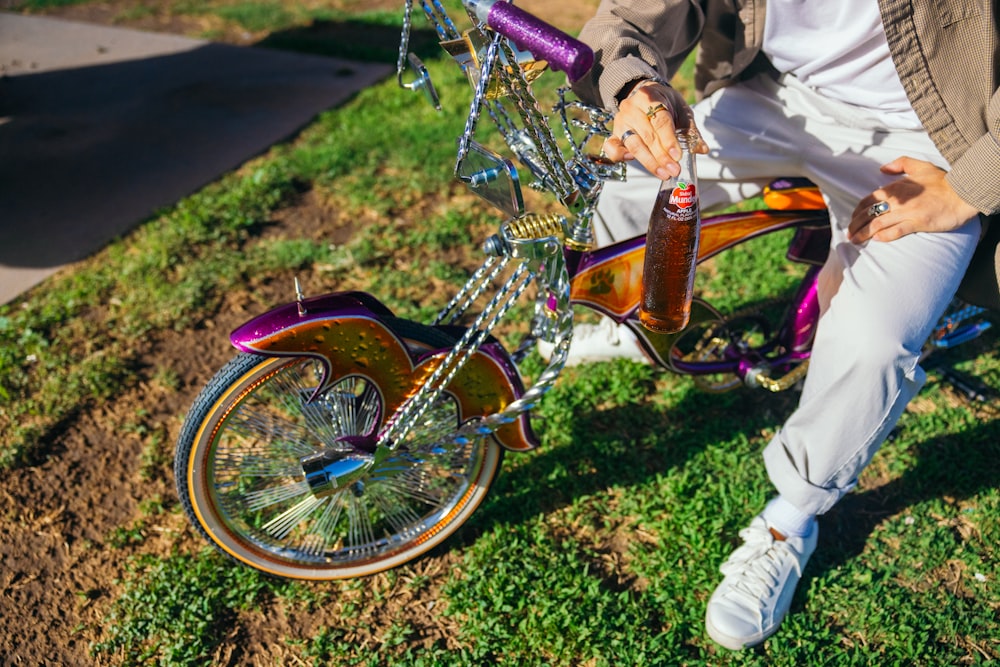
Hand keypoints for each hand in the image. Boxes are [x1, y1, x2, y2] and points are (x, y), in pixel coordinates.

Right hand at [602, 81, 707, 179]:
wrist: (646, 96)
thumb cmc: (665, 104)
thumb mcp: (681, 110)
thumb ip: (691, 130)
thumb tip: (702, 149)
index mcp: (649, 97)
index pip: (660, 121)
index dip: (669, 140)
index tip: (677, 156)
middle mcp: (631, 108)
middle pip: (647, 136)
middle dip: (661, 156)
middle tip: (674, 170)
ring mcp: (620, 121)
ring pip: (633, 144)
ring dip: (649, 162)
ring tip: (664, 173)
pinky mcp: (614, 134)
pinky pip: (611, 147)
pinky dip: (620, 156)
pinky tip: (632, 161)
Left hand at [849, 157, 979, 242]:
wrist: (963, 193)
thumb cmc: (942, 181)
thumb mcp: (921, 166)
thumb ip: (900, 164)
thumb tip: (882, 168)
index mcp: (896, 187)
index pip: (869, 200)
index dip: (857, 211)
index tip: (852, 219)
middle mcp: (899, 200)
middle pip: (868, 213)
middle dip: (855, 225)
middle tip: (849, 234)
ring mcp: (908, 212)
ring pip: (877, 224)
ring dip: (863, 234)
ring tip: (855, 240)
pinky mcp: (918, 223)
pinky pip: (895, 231)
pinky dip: (884, 236)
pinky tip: (877, 240)